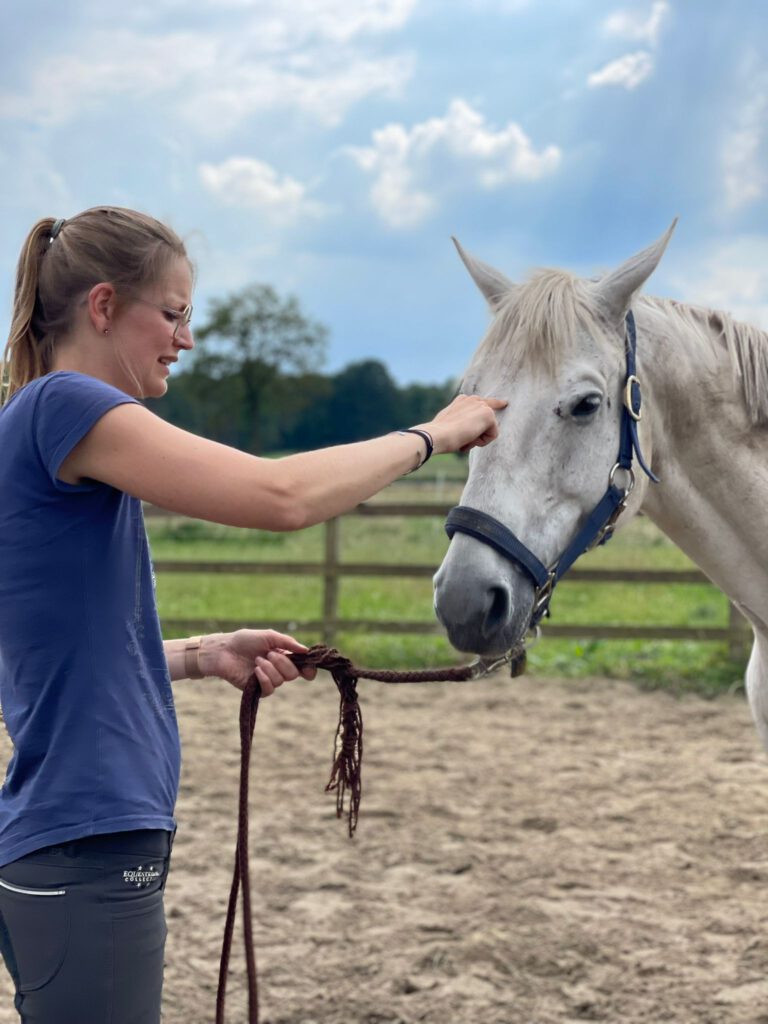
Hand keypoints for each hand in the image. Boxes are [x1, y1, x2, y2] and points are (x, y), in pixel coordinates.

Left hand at [199, 629, 316, 695]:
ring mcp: (267, 679)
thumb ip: (288, 642)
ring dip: (270, 668)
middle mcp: (277, 669)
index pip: (302, 667)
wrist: (224, 650)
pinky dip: (265, 679)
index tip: (308, 668)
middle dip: (283, 663)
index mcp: (283, 656)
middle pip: (293, 674)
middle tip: (268, 654)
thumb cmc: (244, 640)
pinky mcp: (257, 689)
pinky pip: (270, 689)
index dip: (308, 669)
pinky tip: (256, 671)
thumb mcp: (268, 636)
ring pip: (281, 681)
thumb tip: (306, 650)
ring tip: (257, 660)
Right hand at [417, 394, 506, 454]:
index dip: (495, 404)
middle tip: (462, 439)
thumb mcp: (449, 424)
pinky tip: (469, 438)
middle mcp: (473, 399)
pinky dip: (482, 442)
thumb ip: (461, 421)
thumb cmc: (439, 434)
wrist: (436, 435)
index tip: (504, 403)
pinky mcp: (488, 413)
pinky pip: (492, 435)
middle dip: (478, 434)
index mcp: (463, 399)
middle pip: (487, 419)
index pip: (482, 403)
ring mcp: (481, 405)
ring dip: (477, 438)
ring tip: (463, 438)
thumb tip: (466, 431)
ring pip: (488, 429)